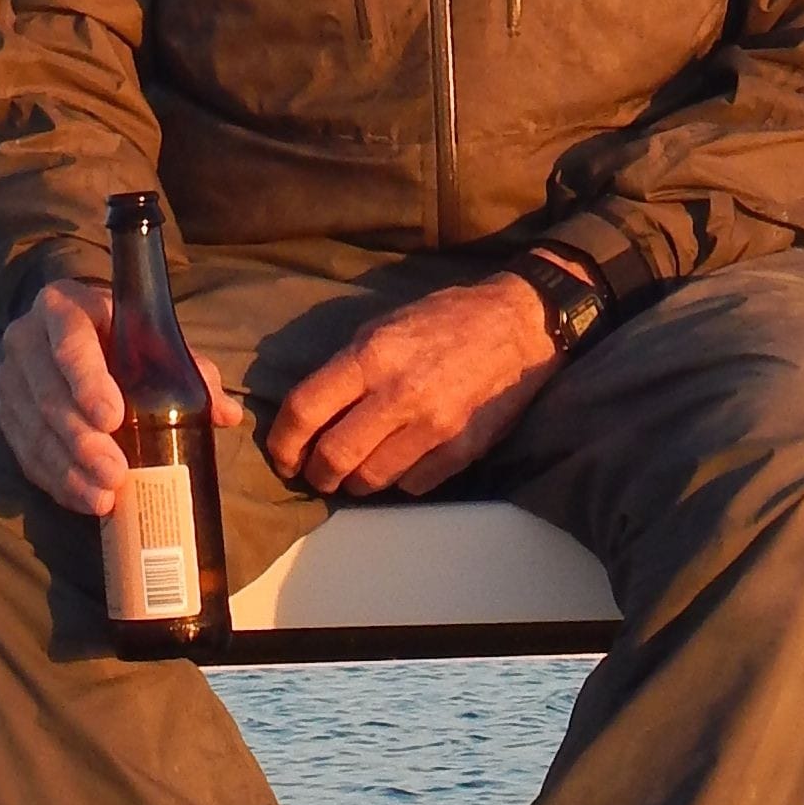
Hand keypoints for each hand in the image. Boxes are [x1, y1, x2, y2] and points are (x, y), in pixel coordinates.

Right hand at [0, 281, 241, 517]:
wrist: (66, 331)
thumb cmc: (120, 335)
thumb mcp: (154, 339)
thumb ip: (190, 371)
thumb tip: (227, 413)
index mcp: (63, 308)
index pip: (71, 343)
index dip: (89, 381)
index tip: (113, 418)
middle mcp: (26, 340)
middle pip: (50, 396)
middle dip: (83, 441)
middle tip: (116, 473)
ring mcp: (11, 380)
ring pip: (35, 431)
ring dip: (69, 470)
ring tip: (104, 498)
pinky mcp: (6, 414)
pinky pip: (26, 454)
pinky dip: (57, 481)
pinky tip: (85, 500)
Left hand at [262, 271, 561, 500]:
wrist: (519, 324)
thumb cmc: (446, 319)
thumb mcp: (384, 325)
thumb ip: (346, 367)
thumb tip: (312, 412)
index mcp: (372, 356)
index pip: (306, 410)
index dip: (283, 442)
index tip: (283, 455)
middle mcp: (399, 394)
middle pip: (333, 457)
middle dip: (316, 473)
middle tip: (317, 472)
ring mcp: (433, 427)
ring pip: (370, 480)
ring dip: (354, 482)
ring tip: (355, 471)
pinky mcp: (461, 450)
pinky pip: (411, 485)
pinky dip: (398, 479)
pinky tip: (400, 461)